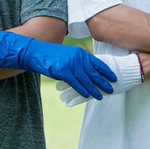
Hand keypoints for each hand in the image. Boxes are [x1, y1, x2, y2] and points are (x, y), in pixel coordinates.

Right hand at [0, 31, 116, 99]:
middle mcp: (78, 58)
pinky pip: (76, 83)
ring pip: (86, 79)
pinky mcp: (63, 71)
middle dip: (103, 82)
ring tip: (100, 96)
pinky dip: (82, 90)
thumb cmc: (52, 56)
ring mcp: (70, 64)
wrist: (36, 52)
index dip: (106, 71)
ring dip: (94, 89)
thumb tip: (89, 72)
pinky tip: (88, 95)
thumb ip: (79, 62)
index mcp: (81, 53)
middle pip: (94, 72)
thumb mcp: (69, 55)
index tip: (114, 77)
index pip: (97, 63)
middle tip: (111, 89)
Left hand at [56, 54, 142, 106]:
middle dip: (66, 83)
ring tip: (61, 97)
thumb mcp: (105, 60)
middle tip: (57, 87)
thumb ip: (95, 62)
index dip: (69, 72)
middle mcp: (94, 73)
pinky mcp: (100, 91)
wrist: (131, 70)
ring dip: (70, 93)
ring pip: (80, 88)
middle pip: (77, 78)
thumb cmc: (119, 65)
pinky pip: (86, 96)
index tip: (59, 74)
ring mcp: (97, 83)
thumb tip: (86, 59)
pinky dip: (77, 100)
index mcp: (93, 64)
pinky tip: (69, 104)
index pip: (78, 69)